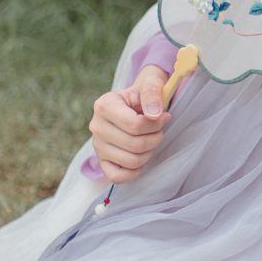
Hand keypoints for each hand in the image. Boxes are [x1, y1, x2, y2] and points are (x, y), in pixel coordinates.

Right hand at [88, 65, 169, 183]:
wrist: (137, 102)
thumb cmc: (145, 94)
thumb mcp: (151, 84)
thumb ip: (152, 93)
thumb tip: (154, 115)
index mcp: (104, 105)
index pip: (134, 125)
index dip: (156, 125)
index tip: (165, 117)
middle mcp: (96, 126)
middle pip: (134, 144)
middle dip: (155, 139)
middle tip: (160, 130)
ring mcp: (98, 145)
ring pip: (130, 161)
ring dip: (149, 153)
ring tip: (151, 140)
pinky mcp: (102, 161)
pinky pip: (117, 176)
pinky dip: (134, 172)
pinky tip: (142, 157)